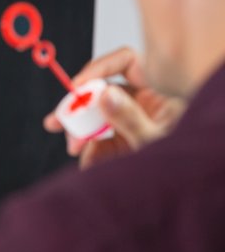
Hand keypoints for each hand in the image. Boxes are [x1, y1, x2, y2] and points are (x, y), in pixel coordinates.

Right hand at [43, 47, 185, 167]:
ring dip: (82, 135)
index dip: (99, 69)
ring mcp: (135, 124)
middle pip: (104, 93)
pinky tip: (89, 162)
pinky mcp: (127, 145)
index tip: (76, 86)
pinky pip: (102, 143)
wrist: (192, 188)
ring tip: (75, 149)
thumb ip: (130, 118)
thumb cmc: (186, 161)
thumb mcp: (156, 139)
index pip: (127, 63)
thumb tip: (105, 95)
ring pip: (99, 120)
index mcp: (160, 92)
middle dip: (79, 108)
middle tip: (58, 121)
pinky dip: (91, 153)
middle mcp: (146, 104)